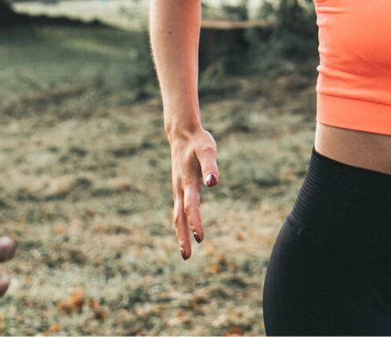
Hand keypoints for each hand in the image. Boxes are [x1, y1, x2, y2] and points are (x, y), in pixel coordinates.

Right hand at [169, 127, 218, 259]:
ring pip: (177, 215)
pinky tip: (185, 231)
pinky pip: (178, 210)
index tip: (200, 238)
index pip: (191, 206)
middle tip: (187, 257)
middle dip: (182, 237)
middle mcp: (179, 188)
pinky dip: (180, 223)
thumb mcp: (207, 150)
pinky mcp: (179, 188)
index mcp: (187, 181)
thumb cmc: (198, 142)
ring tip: (185, 252)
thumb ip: (210, 166)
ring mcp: (178, 189)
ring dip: (180, 233)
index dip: (195, 221)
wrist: (182, 133)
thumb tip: (213, 183)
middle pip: (179, 216)